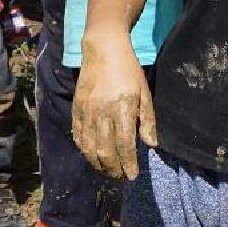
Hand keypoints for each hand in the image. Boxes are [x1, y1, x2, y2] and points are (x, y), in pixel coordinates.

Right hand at [71, 40, 156, 179]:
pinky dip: (84, 150)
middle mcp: (102, 112)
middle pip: (105, 151)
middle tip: (120, 176)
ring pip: (89, 147)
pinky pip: (78, 136)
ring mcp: (86, 111)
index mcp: (122, 108)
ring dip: (98, 164)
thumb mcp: (144, 93)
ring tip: (107, 170)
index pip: (124, 145)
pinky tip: (92, 156)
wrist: (103, 50)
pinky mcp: (76, 109)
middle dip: (113, 169)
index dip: (128, 164)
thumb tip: (151, 145)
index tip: (132, 175)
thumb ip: (147, 120)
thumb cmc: (129, 71)